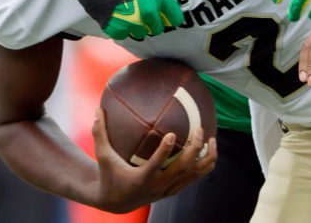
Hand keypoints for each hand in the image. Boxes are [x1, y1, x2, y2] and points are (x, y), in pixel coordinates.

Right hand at [91, 108, 216, 212]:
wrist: (116, 201)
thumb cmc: (109, 173)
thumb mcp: (102, 154)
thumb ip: (99, 132)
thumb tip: (97, 108)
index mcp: (141, 179)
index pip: (155, 165)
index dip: (165, 151)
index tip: (173, 134)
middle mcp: (158, 187)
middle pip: (181, 169)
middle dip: (193, 150)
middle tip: (199, 130)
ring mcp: (168, 190)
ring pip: (193, 176)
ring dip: (205, 158)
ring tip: (213, 139)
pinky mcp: (174, 190)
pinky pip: (194, 178)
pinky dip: (204, 164)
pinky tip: (209, 147)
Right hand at [104, 0, 183, 38]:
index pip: (175, 18)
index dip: (171, 15)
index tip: (166, 13)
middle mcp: (147, 14)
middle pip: (158, 28)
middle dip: (154, 21)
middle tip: (145, 11)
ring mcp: (130, 23)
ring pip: (142, 33)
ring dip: (139, 26)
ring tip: (132, 15)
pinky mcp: (114, 28)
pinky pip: (124, 35)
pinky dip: (123, 28)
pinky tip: (120, 17)